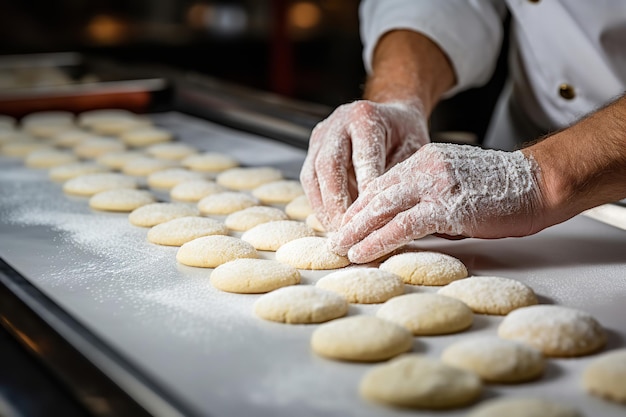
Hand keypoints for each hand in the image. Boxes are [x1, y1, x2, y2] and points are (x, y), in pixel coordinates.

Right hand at [300, 99, 428, 230]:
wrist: (391, 117)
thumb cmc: (404, 136)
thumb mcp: (412, 149)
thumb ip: (397, 175)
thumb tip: (387, 212)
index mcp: (364, 116)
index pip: (363, 156)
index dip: (365, 188)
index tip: (371, 216)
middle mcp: (337, 123)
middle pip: (329, 165)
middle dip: (337, 202)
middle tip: (348, 230)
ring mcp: (321, 136)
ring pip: (312, 175)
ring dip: (324, 207)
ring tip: (338, 232)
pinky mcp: (312, 150)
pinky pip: (309, 181)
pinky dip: (319, 204)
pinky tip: (332, 222)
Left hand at [329, 143, 545, 262]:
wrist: (539, 182)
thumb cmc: (501, 188)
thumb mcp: (455, 183)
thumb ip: (427, 198)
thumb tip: (405, 224)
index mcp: (424, 159)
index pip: (382, 183)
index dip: (360, 205)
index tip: (345, 222)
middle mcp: (424, 167)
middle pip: (376, 194)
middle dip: (351, 218)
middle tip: (332, 238)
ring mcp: (434, 185)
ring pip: (383, 208)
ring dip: (357, 231)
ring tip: (340, 248)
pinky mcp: (447, 206)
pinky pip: (403, 225)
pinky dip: (379, 240)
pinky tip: (364, 252)